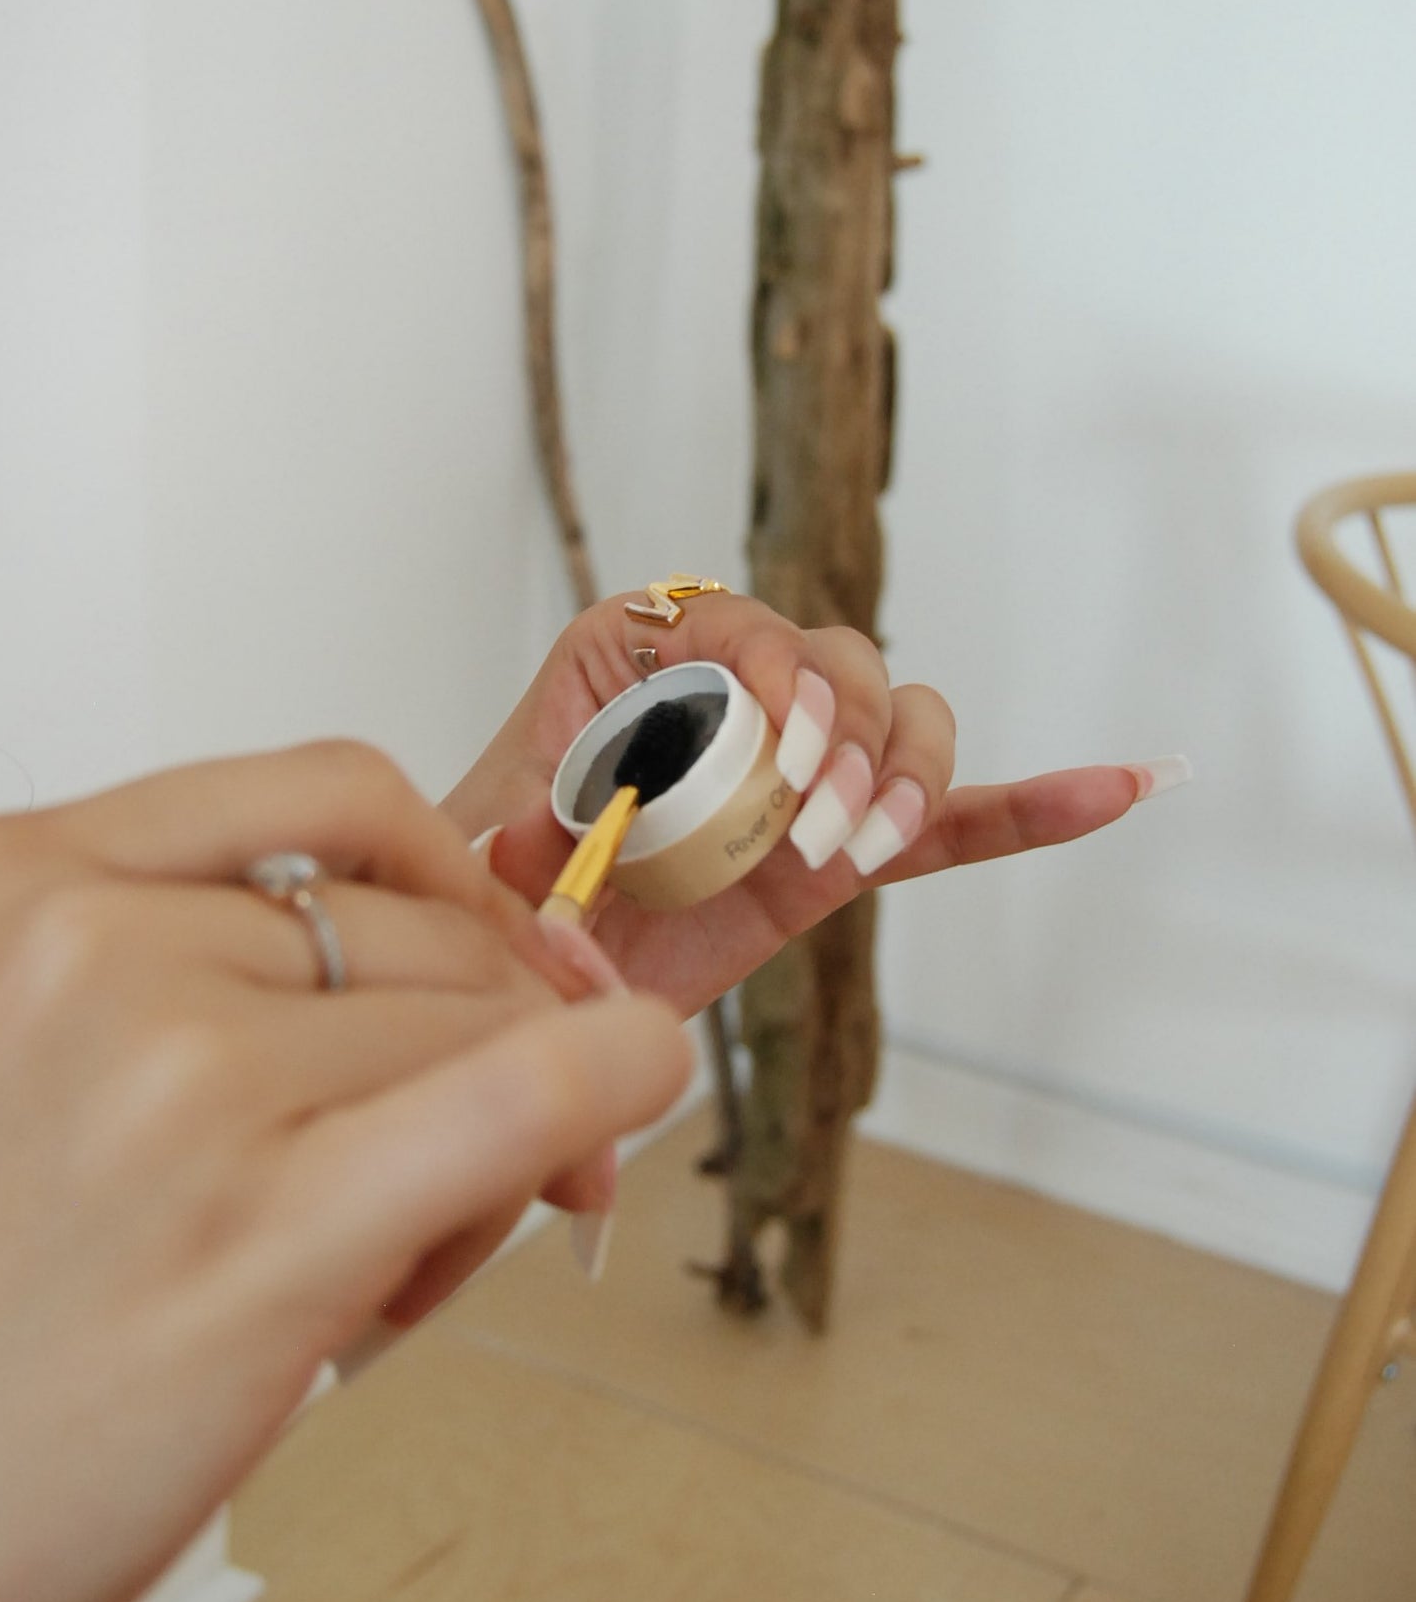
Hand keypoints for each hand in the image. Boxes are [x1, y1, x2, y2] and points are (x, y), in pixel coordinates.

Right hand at [0, 743, 689, 1601]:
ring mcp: (181, 1081)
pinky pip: (522, 1095)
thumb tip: (461, 954)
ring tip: (396, 1244)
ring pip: (484, 1025)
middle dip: (480, 1023)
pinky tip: (637, 1078)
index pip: (332, 793)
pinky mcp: (267, 1228)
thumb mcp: (36, 1051)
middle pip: (427, 930)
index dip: (446, 866)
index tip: (478, 928)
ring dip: (498, 1124)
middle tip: (454, 1141)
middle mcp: (94, 954)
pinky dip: (612, 1078)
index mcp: (24, 885)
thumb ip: (207, 971)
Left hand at [444, 593, 1163, 1015]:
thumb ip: (512, 849)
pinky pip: (944, 824)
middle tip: (813, 824)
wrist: (521, 973)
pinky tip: (1120, 788)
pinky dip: (1023, 810)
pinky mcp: (838, 850)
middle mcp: (733, 696)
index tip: (783, 753)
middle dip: (850, 736)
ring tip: (859, 847)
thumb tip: (545, 841)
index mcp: (637, 657)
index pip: (741, 627)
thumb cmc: (491, 890)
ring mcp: (798, 774)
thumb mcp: (482, 859)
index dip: (779, 675)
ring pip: (903, 728)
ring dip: (909, 779)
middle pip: (842, 666)